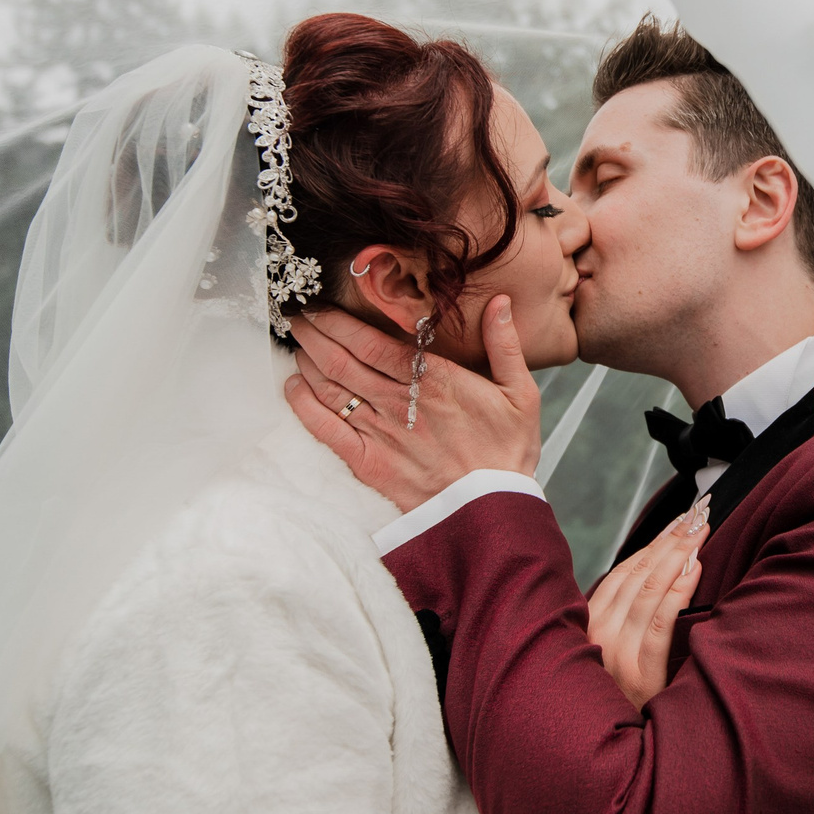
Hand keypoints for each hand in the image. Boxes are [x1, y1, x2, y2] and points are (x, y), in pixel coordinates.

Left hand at [283, 297, 541, 512]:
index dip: (339, 321)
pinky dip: (304, 406)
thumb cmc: (506, 452)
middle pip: (342, 360)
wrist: (492, 511)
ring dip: (307, 362)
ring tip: (296, 343)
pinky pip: (326, 430)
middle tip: (297, 316)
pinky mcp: (369, 463)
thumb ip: (505, 345)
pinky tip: (293, 387)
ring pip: (331, 389)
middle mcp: (399, 403)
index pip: (371, 342)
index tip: (321, 305)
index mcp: (432, 381)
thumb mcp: (520, 394)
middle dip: (314, 334)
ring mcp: (380, 434)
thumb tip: (501, 302)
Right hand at [585, 493, 709, 707]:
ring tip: (700, 530)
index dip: (652, 544)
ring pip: (648, 592)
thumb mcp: (611, 657)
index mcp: (587, 628)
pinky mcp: (640, 676)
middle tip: (697, 513)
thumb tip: (658, 576)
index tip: (677, 520)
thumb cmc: (620, 700)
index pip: (621, 574)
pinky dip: (677, 590)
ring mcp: (617, 657)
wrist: (611, 753)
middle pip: (636, 576)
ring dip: (676, 554)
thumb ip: (624, 620)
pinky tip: (694, 567)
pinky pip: (660, 622)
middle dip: (669, 540)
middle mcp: (597, 638)